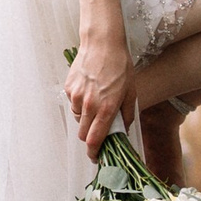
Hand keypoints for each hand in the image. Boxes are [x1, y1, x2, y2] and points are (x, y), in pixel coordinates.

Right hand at [68, 21, 135, 153]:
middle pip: (83, 134)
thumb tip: (123, 130)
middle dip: (90, 138)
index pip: (95, 140)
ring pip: (77, 119)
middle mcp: (89, 104)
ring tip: (95, 105)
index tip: (96, 157)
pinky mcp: (69, 87)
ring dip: (85, 119)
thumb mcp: (131, 92)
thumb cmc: (120, 65)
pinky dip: (80, 104)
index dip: (94, 153)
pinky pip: (73, 104)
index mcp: (106, 108)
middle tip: (98, 133)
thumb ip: (126, 114)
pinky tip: (89, 92)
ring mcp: (77, 96)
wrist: (102, 42)